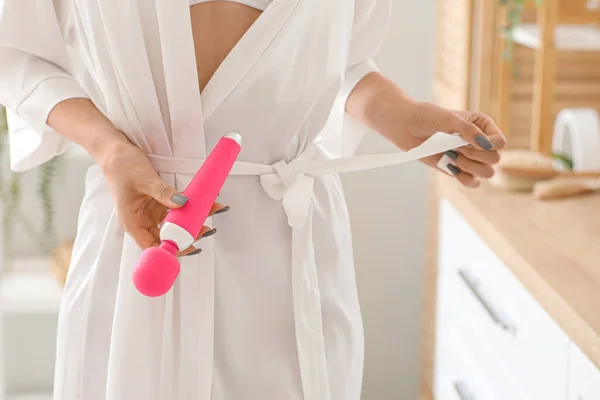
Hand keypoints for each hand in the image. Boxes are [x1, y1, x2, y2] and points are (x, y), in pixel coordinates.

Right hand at [98, 136, 227, 255]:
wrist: (115, 151)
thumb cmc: (121, 167)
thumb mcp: (143, 180)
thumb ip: (163, 193)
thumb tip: (182, 204)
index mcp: (133, 223)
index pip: (153, 246)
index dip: (172, 250)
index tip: (191, 246)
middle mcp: (142, 221)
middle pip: (167, 237)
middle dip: (188, 235)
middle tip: (206, 228)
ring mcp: (151, 213)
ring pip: (175, 224)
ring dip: (192, 221)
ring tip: (210, 212)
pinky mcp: (158, 203)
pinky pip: (176, 210)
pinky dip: (189, 208)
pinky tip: (203, 203)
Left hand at [395, 102, 506, 187]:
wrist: (406, 127)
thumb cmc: (427, 117)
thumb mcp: (448, 119)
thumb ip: (468, 131)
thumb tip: (487, 146)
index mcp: (483, 126)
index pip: (500, 142)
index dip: (488, 145)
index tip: (466, 140)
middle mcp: (480, 142)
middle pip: (495, 159)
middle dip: (475, 155)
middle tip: (456, 147)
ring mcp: (470, 157)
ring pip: (487, 173)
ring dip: (469, 166)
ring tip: (452, 156)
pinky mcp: (458, 169)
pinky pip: (472, 182)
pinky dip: (464, 177)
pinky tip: (450, 166)